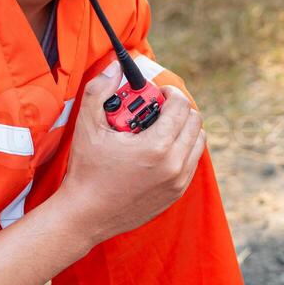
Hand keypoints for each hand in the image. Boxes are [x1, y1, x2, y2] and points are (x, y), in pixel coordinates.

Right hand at [57, 62, 205, 245]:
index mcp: (157, 146)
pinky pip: (192, 162)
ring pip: (198, 142)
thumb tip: (115, 68)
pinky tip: (160, 148)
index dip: (170, 93)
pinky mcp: (176, 193)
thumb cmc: (86, 171)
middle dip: (179, 109)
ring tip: (161, 128)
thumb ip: (100, 91)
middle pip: (195, 122)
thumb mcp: (88, 127)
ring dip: (184, 129)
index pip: (181, 106)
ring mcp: (178, 181)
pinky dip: (183, 150)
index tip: (157, 93)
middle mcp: (174, 165)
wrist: (85, 216)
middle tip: (158, 109)